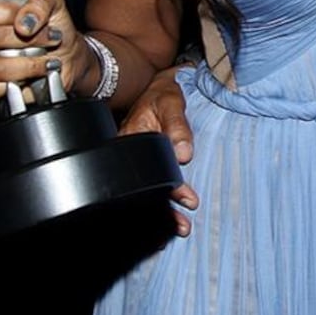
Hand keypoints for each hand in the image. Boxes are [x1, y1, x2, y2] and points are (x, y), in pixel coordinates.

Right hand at [0, 0, 87, 103]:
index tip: (34, 20)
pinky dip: (17, 84)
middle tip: (51, 39)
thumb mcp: (54, 2)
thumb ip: (40, 1)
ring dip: (27, 65)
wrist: (67, 58)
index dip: (7, 14)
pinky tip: (31, 77)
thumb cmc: (53, 28)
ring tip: (45, 60)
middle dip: (28, 39)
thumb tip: (24, 22)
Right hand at [119, 65, 199, 236]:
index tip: (186, 199)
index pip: (145, 174)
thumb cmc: (162, 94)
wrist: (162, 87)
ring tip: (181, 227)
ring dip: (164, 211)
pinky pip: (154, 185)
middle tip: (182, 226)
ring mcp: (139, 162)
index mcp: (129, 141)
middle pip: (143, 190)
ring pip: (149, 192)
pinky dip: (164, 200)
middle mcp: (130, 156)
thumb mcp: (170, 104)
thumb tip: (183, 154)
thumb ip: (177, 126)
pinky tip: (172, 216)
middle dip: (162, 212)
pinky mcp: (148, 163)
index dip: (167, 190)